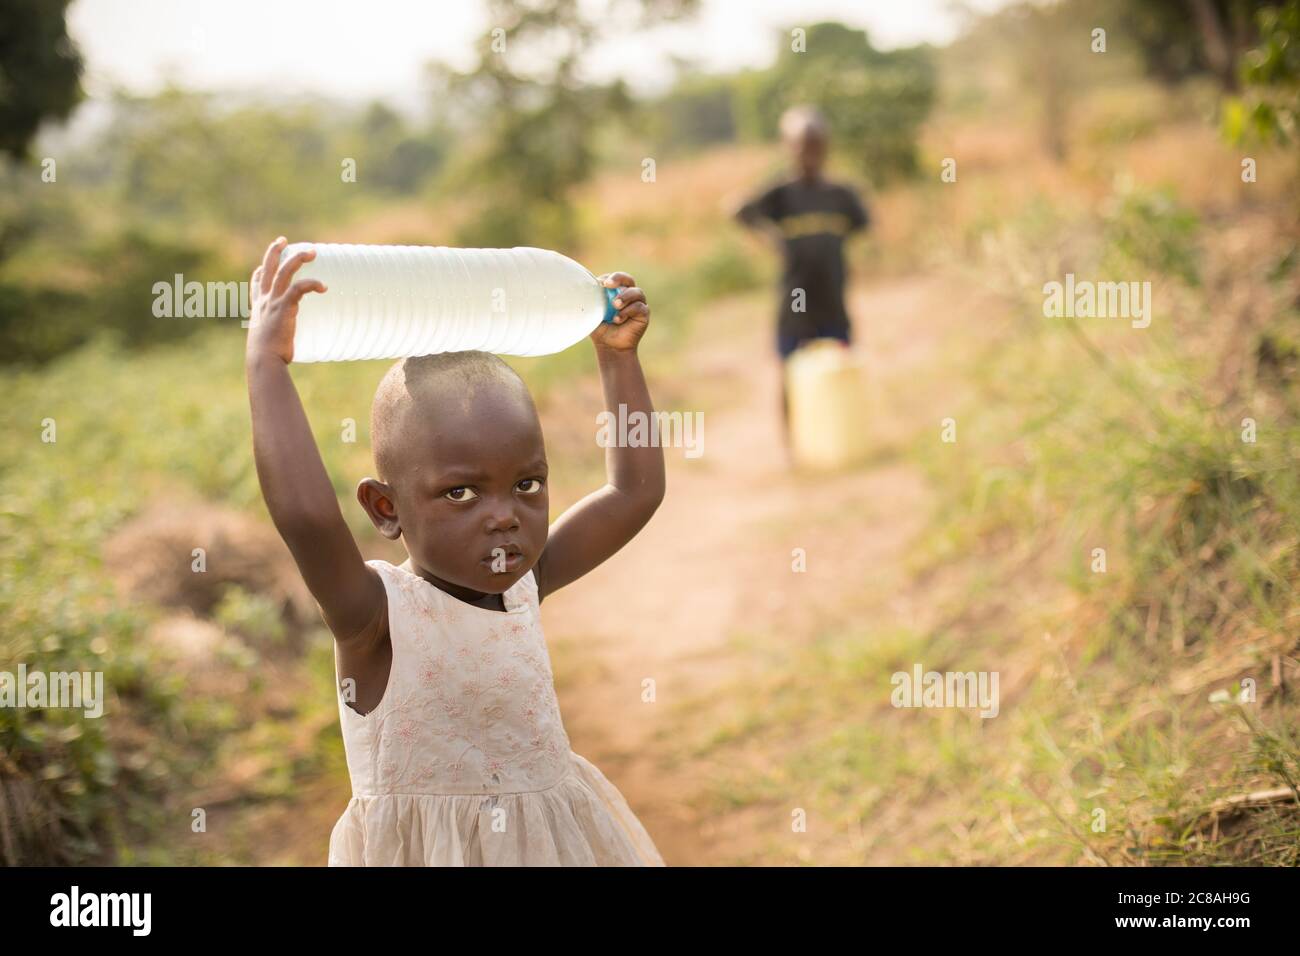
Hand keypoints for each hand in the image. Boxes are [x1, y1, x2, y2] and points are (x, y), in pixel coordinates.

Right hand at [246, 236, 326, 363]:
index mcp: (259, 307)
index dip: (261, 270)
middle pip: (268, 268)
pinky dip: (311, 284)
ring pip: (285, 271)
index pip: (257, 283)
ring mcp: (273, 302)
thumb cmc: (268, 358)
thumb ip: (280, 339)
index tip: (266, 263)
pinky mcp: (284, 307)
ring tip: (312, 252)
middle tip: (284, 240)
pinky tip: (323, 286)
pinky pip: (299, 288)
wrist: (264, 360)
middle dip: (274, 250)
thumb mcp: (269, 342)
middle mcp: (264, 300)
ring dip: (298, 258)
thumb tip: (290, 351)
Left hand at [590, 272, 647, 352]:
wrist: (610, 347)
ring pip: (636, 292)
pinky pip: (640, 307)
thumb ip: (593, 300)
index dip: (610, 278)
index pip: (615, 278)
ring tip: (615, 305)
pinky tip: (618, 319)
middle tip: (608, 285)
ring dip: (625, 296)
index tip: (601, 284)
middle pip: (628, 279)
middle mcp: (628, 295)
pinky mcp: (644, 314)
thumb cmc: (600, 329)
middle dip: (619, 278)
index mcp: (616, 292)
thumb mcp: (593, 313)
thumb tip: (586, 288)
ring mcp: (638, 303)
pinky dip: (628, 311)